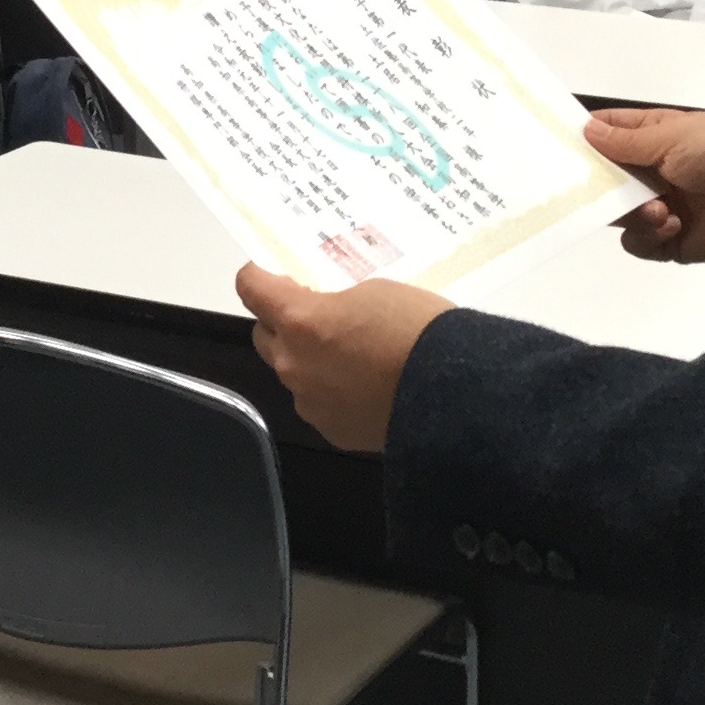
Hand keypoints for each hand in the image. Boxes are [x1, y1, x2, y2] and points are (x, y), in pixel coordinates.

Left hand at [237, 266, 450, 452]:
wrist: (452, 392)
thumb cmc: (417, 329)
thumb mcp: (374, 291)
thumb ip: (336, 301)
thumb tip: (327, 314)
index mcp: (300, 320)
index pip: (252, 288)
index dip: (257, 276)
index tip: (270, 273)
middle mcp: (293, 363)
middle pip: (263, 335)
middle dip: (281, 322)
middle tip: (317, 315)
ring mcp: (309, 401)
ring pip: (293, 372)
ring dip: (309, 360)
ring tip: (351, 356)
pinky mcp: (330, 430)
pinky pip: (319, 403)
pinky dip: (333, 392)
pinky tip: (366, 388)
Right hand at [584, 108, 704, 262]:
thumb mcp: (673, 138)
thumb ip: (626, 141)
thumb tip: (586, 129)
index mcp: (653, 137)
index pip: (607, 133)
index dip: (583, 138)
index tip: (557, 148)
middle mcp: (649, 171)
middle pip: (604, 179)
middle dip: (601, 186)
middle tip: (601, 190)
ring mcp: (656, 205)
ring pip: (616, 214)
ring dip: (633, 213)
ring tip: (660, 211)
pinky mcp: (666, 239)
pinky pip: (637, 242)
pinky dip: (649, 235)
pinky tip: (672, 225)